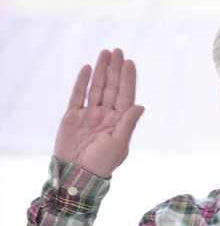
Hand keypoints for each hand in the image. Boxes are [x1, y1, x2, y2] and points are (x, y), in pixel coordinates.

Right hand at [53, 49, 144, 177]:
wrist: (77, 174)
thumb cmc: (102, 163)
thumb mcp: (118, 144)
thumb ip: (128, 123)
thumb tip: (140, 105)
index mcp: (120, 121)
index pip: (126, 95)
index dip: (128, 78)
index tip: (130, 62)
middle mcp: (106, 114)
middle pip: (112, 87)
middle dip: (115, 69)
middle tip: (118, 50)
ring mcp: (89, 114)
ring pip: (97, 87)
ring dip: (101, 70)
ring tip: (105, 53)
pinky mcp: (73, 116)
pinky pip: (78, 95)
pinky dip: (82, 82)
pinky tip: (88, 68)